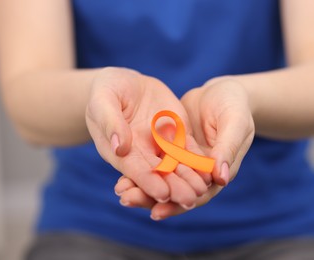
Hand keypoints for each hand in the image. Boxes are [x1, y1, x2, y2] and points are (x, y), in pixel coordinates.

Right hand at [86, 67, 210, 207]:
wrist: (125, 82)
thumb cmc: (106, 91)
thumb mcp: (103, 101)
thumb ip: (110, 122)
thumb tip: (119, 147)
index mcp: (121, 151)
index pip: (135, 170)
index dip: (148, 181)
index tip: (162, 193)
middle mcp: (143, 153)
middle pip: (160, 173)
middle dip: (174, 187)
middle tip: (189, 200)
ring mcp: (161, 144)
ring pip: (177, 164)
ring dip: (190, 177)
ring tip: (203, 189)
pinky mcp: (176, 133)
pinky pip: (188, 148)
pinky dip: (198, 159)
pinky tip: (210, 168)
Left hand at [115, 76, 254, 219]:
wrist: (224, 89)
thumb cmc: (235, 105)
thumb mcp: (235, 123)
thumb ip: (228, 148)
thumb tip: (221, 178)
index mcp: (218, 171)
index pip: (198, 196)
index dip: (177, 205)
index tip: (156, 212)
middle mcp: (200, 171)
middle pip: (175, 189)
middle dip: (150, 197)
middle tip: (126, 200)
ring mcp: (185, 158)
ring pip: (163, 176)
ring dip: (142, 183)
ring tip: (119, 189)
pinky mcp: (173, 145)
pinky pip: (156, 158)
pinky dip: (142, 164)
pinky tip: (123, 165)